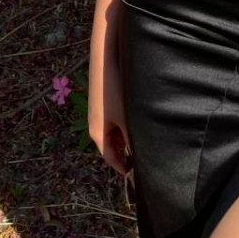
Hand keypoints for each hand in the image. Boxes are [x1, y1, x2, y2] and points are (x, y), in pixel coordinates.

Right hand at [88, 22, 132, 176]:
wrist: (103, 63)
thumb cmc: (115, 92)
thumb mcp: (126, 119)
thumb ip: (131, 139)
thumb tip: (139, 154)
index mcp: (97, 135)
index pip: (111, 159)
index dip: (124, 168)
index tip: (137, 175)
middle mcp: (95, 126)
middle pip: (111, 147)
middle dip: (126, 153)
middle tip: (143, 158)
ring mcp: (98, 115)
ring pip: (113, 134)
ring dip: (125, 139)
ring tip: (143, 140)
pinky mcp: (102, 104)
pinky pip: (113, 122)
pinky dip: (123, 126)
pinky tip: (136, 121)